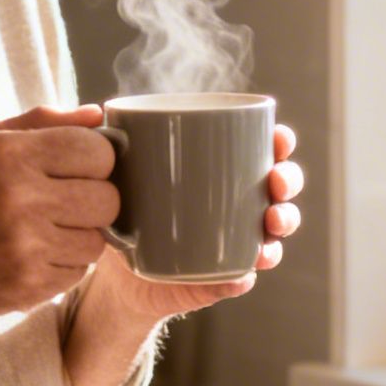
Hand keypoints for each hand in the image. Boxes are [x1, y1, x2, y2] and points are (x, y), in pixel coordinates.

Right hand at [0, 106, 117, 329]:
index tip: (76, 168)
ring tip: (41, 231)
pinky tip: (28, 255)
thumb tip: (98, 114)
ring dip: (78, 236)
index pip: (99, 152)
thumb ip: (40, 123)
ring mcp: (26, 247)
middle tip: (61, 203)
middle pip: (108, 198)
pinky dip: (61, 265)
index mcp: (8, 154)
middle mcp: (20, 198)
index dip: (95, 160)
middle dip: (93, 199)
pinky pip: (77, 273)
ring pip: (98, 240)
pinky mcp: (28, 287)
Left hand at [92, 123, 304, 321]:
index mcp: (224, 168)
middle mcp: (239, 202)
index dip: (281, 141)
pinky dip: (249, 271)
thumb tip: (97, 109)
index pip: (264, 148)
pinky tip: (247, 267)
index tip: (279, 138)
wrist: (114, 274)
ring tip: (270, 222)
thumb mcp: (114, 172)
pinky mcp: (221, 276)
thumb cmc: (124, 208)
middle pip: (280, 185)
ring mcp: (236, 240)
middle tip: (275, 181)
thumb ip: (103, 140)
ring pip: (274, 229)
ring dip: (284, 222)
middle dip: (288, 179)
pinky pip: (246, 274)